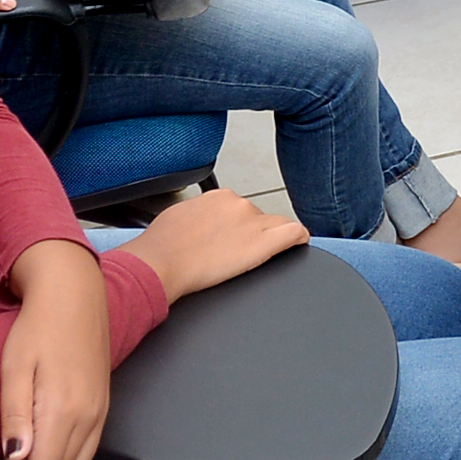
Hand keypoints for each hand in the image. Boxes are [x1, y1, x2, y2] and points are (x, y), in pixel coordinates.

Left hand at [0, 239, 111, 459]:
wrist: (75, 293)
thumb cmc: (37, 327)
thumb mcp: (14, 368)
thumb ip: (15, 416)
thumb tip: (15, 458)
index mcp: (65, 410)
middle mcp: (90, 417)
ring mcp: (101, 411)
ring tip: (13, 456)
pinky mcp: (104, 403)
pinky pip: (87, 447)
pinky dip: (62, 456)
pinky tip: (38, 440)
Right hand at [120, 188, 309, 304]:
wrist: (160, 263)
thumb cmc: (161, 245)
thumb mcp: (178, 217)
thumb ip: (198, 216)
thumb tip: (199, 223)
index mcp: (219, 197)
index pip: (241, 208)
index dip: (239, 224)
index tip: (235, 236)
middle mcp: (239, 204)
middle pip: (259, 217)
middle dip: (252, 232)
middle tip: (237, 252)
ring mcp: (253, 223)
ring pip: (277, 225)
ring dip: (271, 238)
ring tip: (259, 254)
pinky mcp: (262, 244)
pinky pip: (293, 234)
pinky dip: (299, 238)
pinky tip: (300, 245)